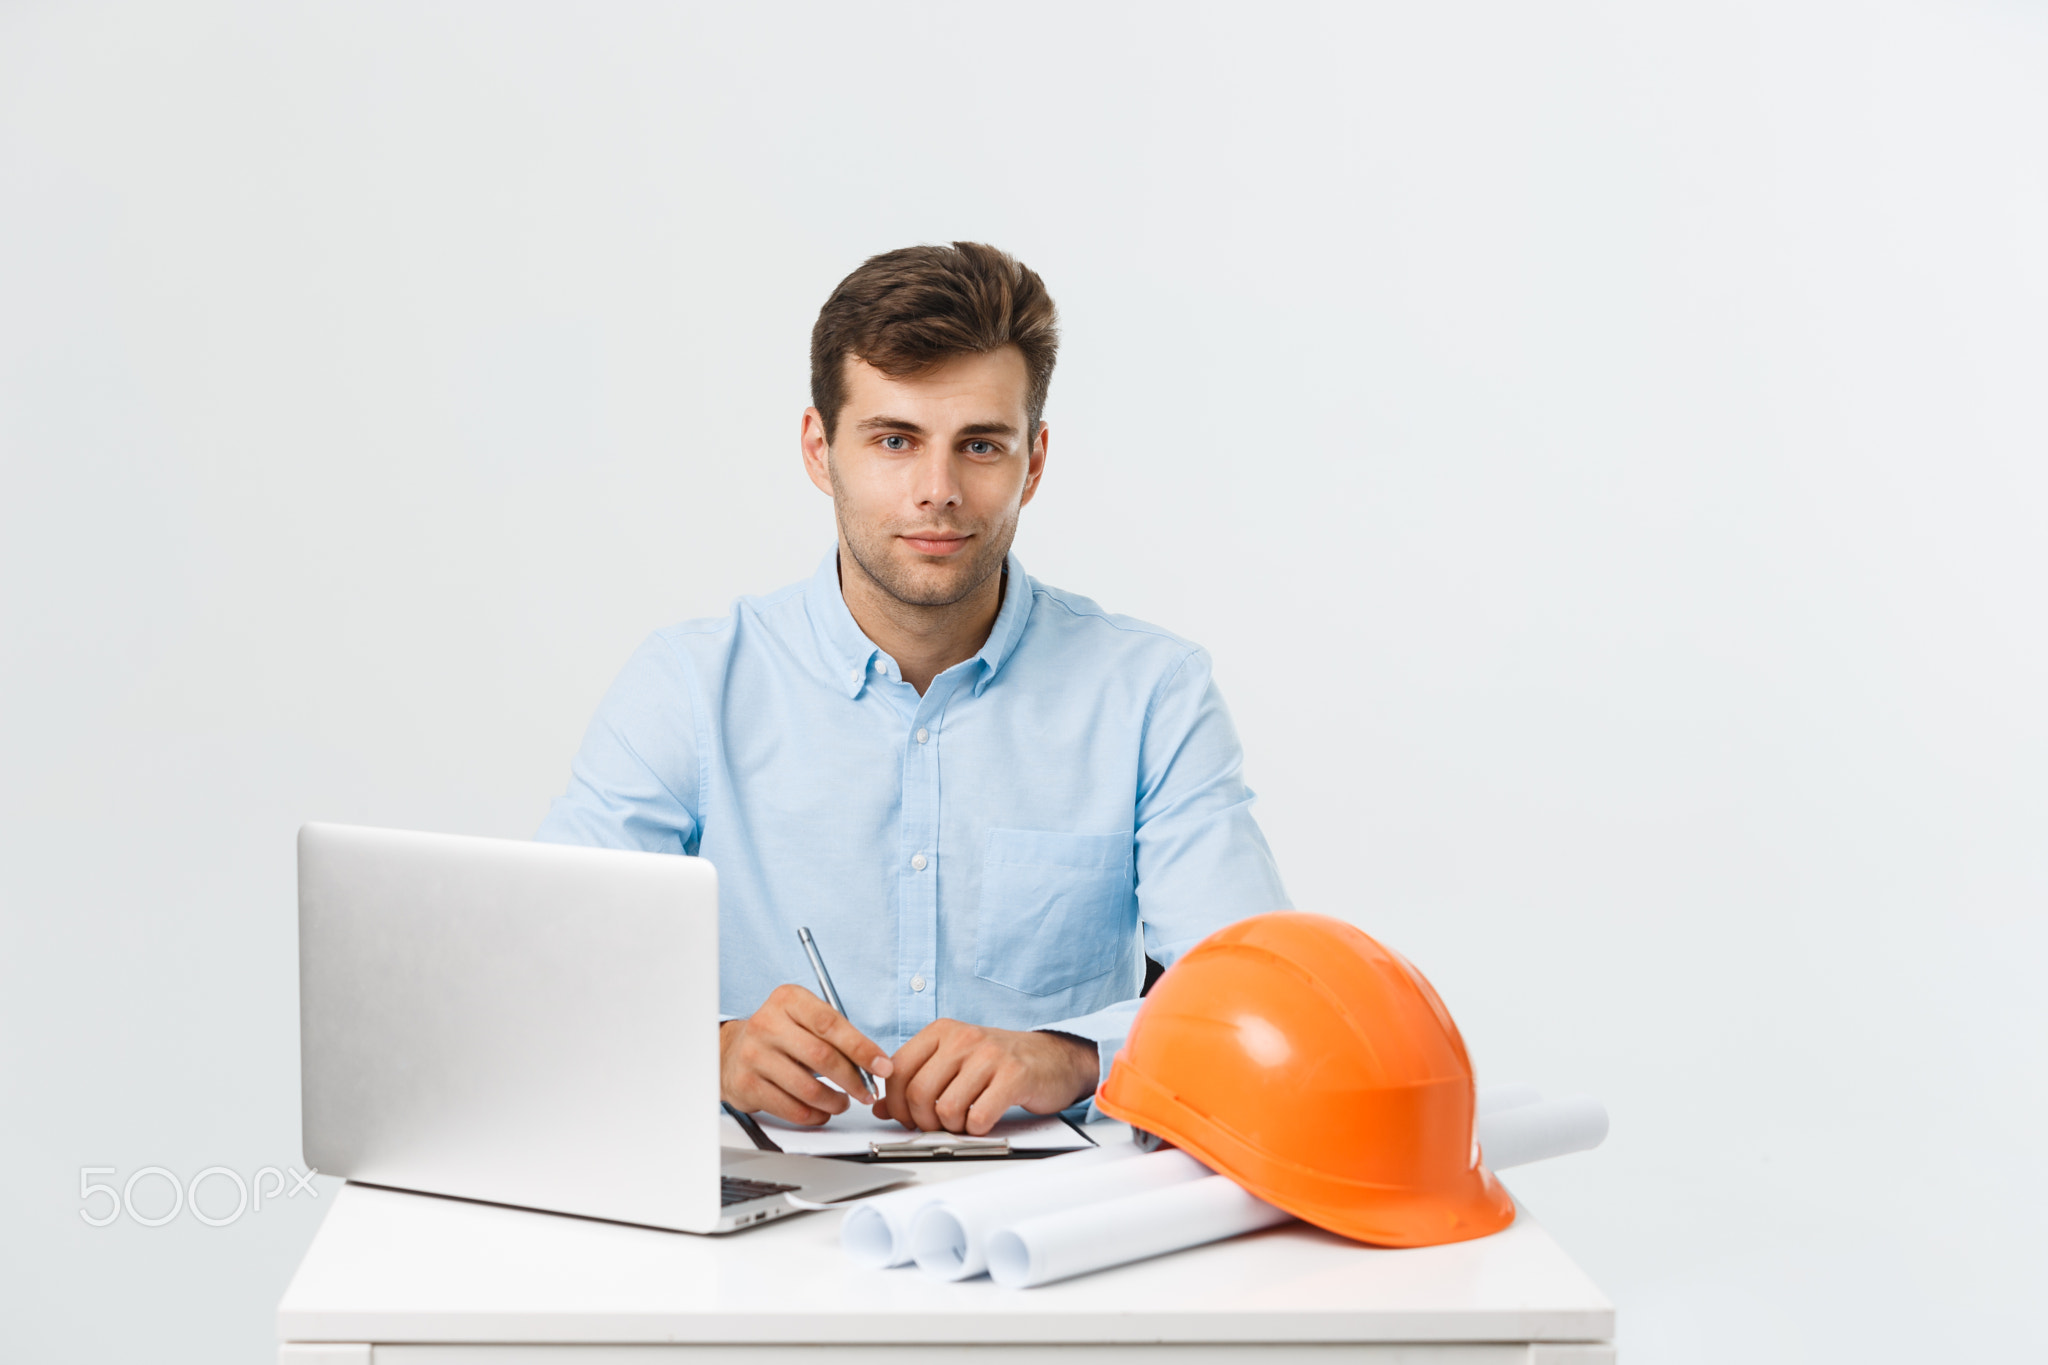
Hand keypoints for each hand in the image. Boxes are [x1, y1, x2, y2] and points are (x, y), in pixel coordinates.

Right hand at [719, 983, 894, 1125]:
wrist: (731, 1051)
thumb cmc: (781, 1034)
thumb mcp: (804, 1018)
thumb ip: (837, 1034)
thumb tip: (875, 1063)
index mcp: (788, 999)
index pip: (830, 1024)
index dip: (862, 1048)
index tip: (882, 1066)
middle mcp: (767, 1023)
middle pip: (822, 1056)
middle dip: (853, 1080)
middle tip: (867, 1092)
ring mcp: (754, 1055)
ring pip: (808, 1088)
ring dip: (834, 1101)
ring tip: (842, 1102)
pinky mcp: (747, 1084)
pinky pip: (791, 1108)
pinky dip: (815, 1115)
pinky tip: (822, 1111)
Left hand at [875, 1021, 1098, 1135]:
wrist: (1053, 1057)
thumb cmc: (1000, 1062)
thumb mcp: (953, 1062)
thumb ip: (916, 1079)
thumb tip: (881, 1107)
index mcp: (942, 1031)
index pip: (897, 1071)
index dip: (896, 1104)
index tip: (906, 1118)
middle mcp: (963, 1038)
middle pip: (918, 1093)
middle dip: (923, 1121)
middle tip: (938, 1126)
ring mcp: (990, 1055)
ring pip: (947, 1108)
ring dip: (953, 1127)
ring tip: (965, 1121)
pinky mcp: (1014, 1076)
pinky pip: (978, 1116)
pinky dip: (977, 1129)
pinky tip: (984, 1120)